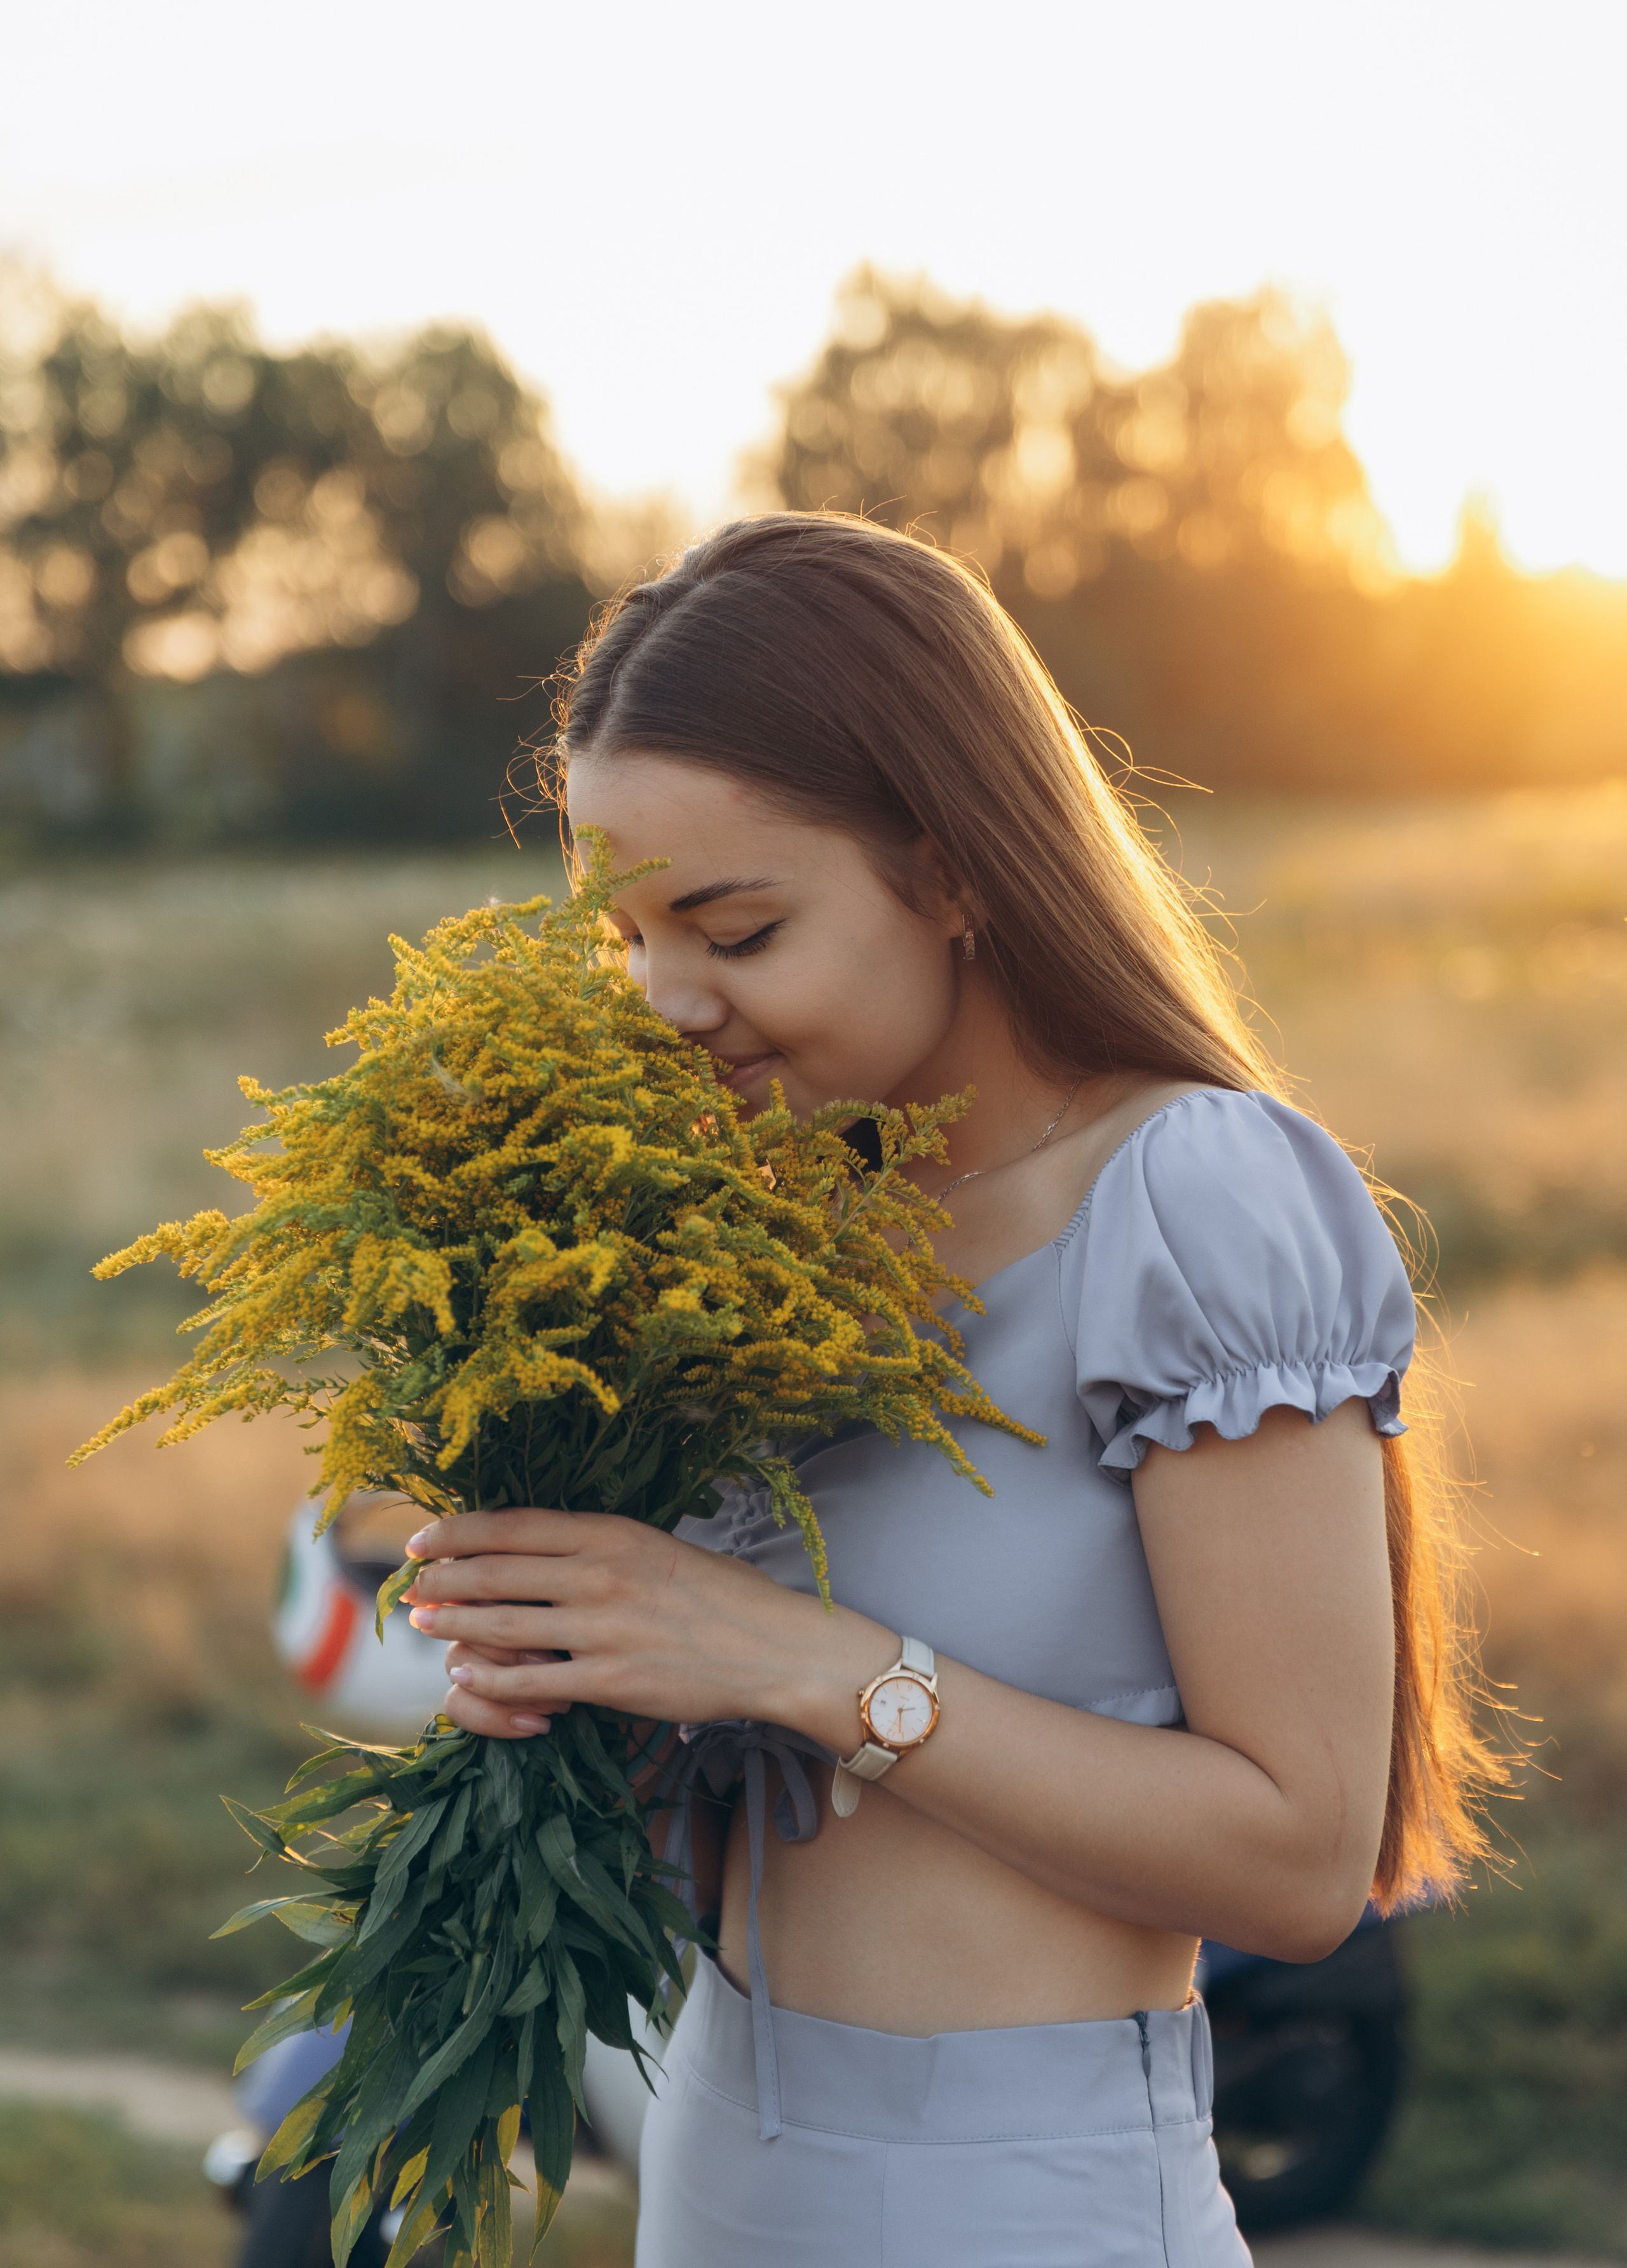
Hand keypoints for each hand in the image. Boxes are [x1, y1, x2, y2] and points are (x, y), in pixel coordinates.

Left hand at [404, 1508, 889, 1744]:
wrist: (774, 1647)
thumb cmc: (720, 1596)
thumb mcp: (657, 1548)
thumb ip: (600, 1548)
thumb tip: (537, 1549)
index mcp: (611, 1533)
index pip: (513, 1525)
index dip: (458, 1532)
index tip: (423, 1539)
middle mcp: (600, 1573)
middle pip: (495, 1571)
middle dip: (442, 1577)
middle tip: (410, 1583)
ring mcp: (602, 1629)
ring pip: (502, 1625)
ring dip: (454, 1623)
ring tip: (424, 1622)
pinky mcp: (609, 1680)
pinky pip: (532, 1681)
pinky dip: (491, 1679)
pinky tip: (466, 1673)